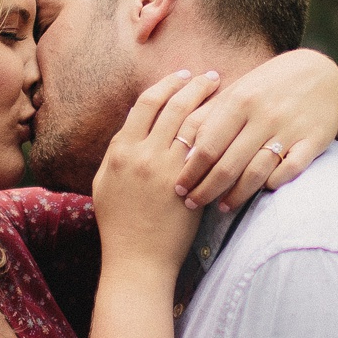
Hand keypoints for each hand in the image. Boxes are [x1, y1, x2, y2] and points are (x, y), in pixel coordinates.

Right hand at [92, 69, 217, 278]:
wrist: (137, 261)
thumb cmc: (119, 226)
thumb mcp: (105, 184)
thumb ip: (117, 153)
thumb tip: (131, 127)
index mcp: (120, 150)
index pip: (145, 104)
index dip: (166, 85)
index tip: (181, 76)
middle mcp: (142, 154)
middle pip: (173, 106)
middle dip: (194, 86)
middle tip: (211, 76)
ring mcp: (166, 170)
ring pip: (193, 123)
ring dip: (210, 103)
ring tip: (225, 93)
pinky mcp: (188, 186)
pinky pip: (207, 150)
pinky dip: (220, 132)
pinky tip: (233, 123)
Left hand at [172, 48, 337, 211]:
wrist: (320, 73)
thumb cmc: (266, 86)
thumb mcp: (236, 92)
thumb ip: (208, 117)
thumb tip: (178, 147)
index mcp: (239, 101)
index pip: (207, 146)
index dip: (190, 172)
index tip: (178, 188)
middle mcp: (263, 116)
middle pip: (228, 165)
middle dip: (205, 190)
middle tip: (192, 204)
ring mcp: (289, 129)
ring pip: (256, 174)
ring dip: (235, 196)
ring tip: (222, 207)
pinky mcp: (313, 140)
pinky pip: (288, 172)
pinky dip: (272, 184)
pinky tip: (260, 192)